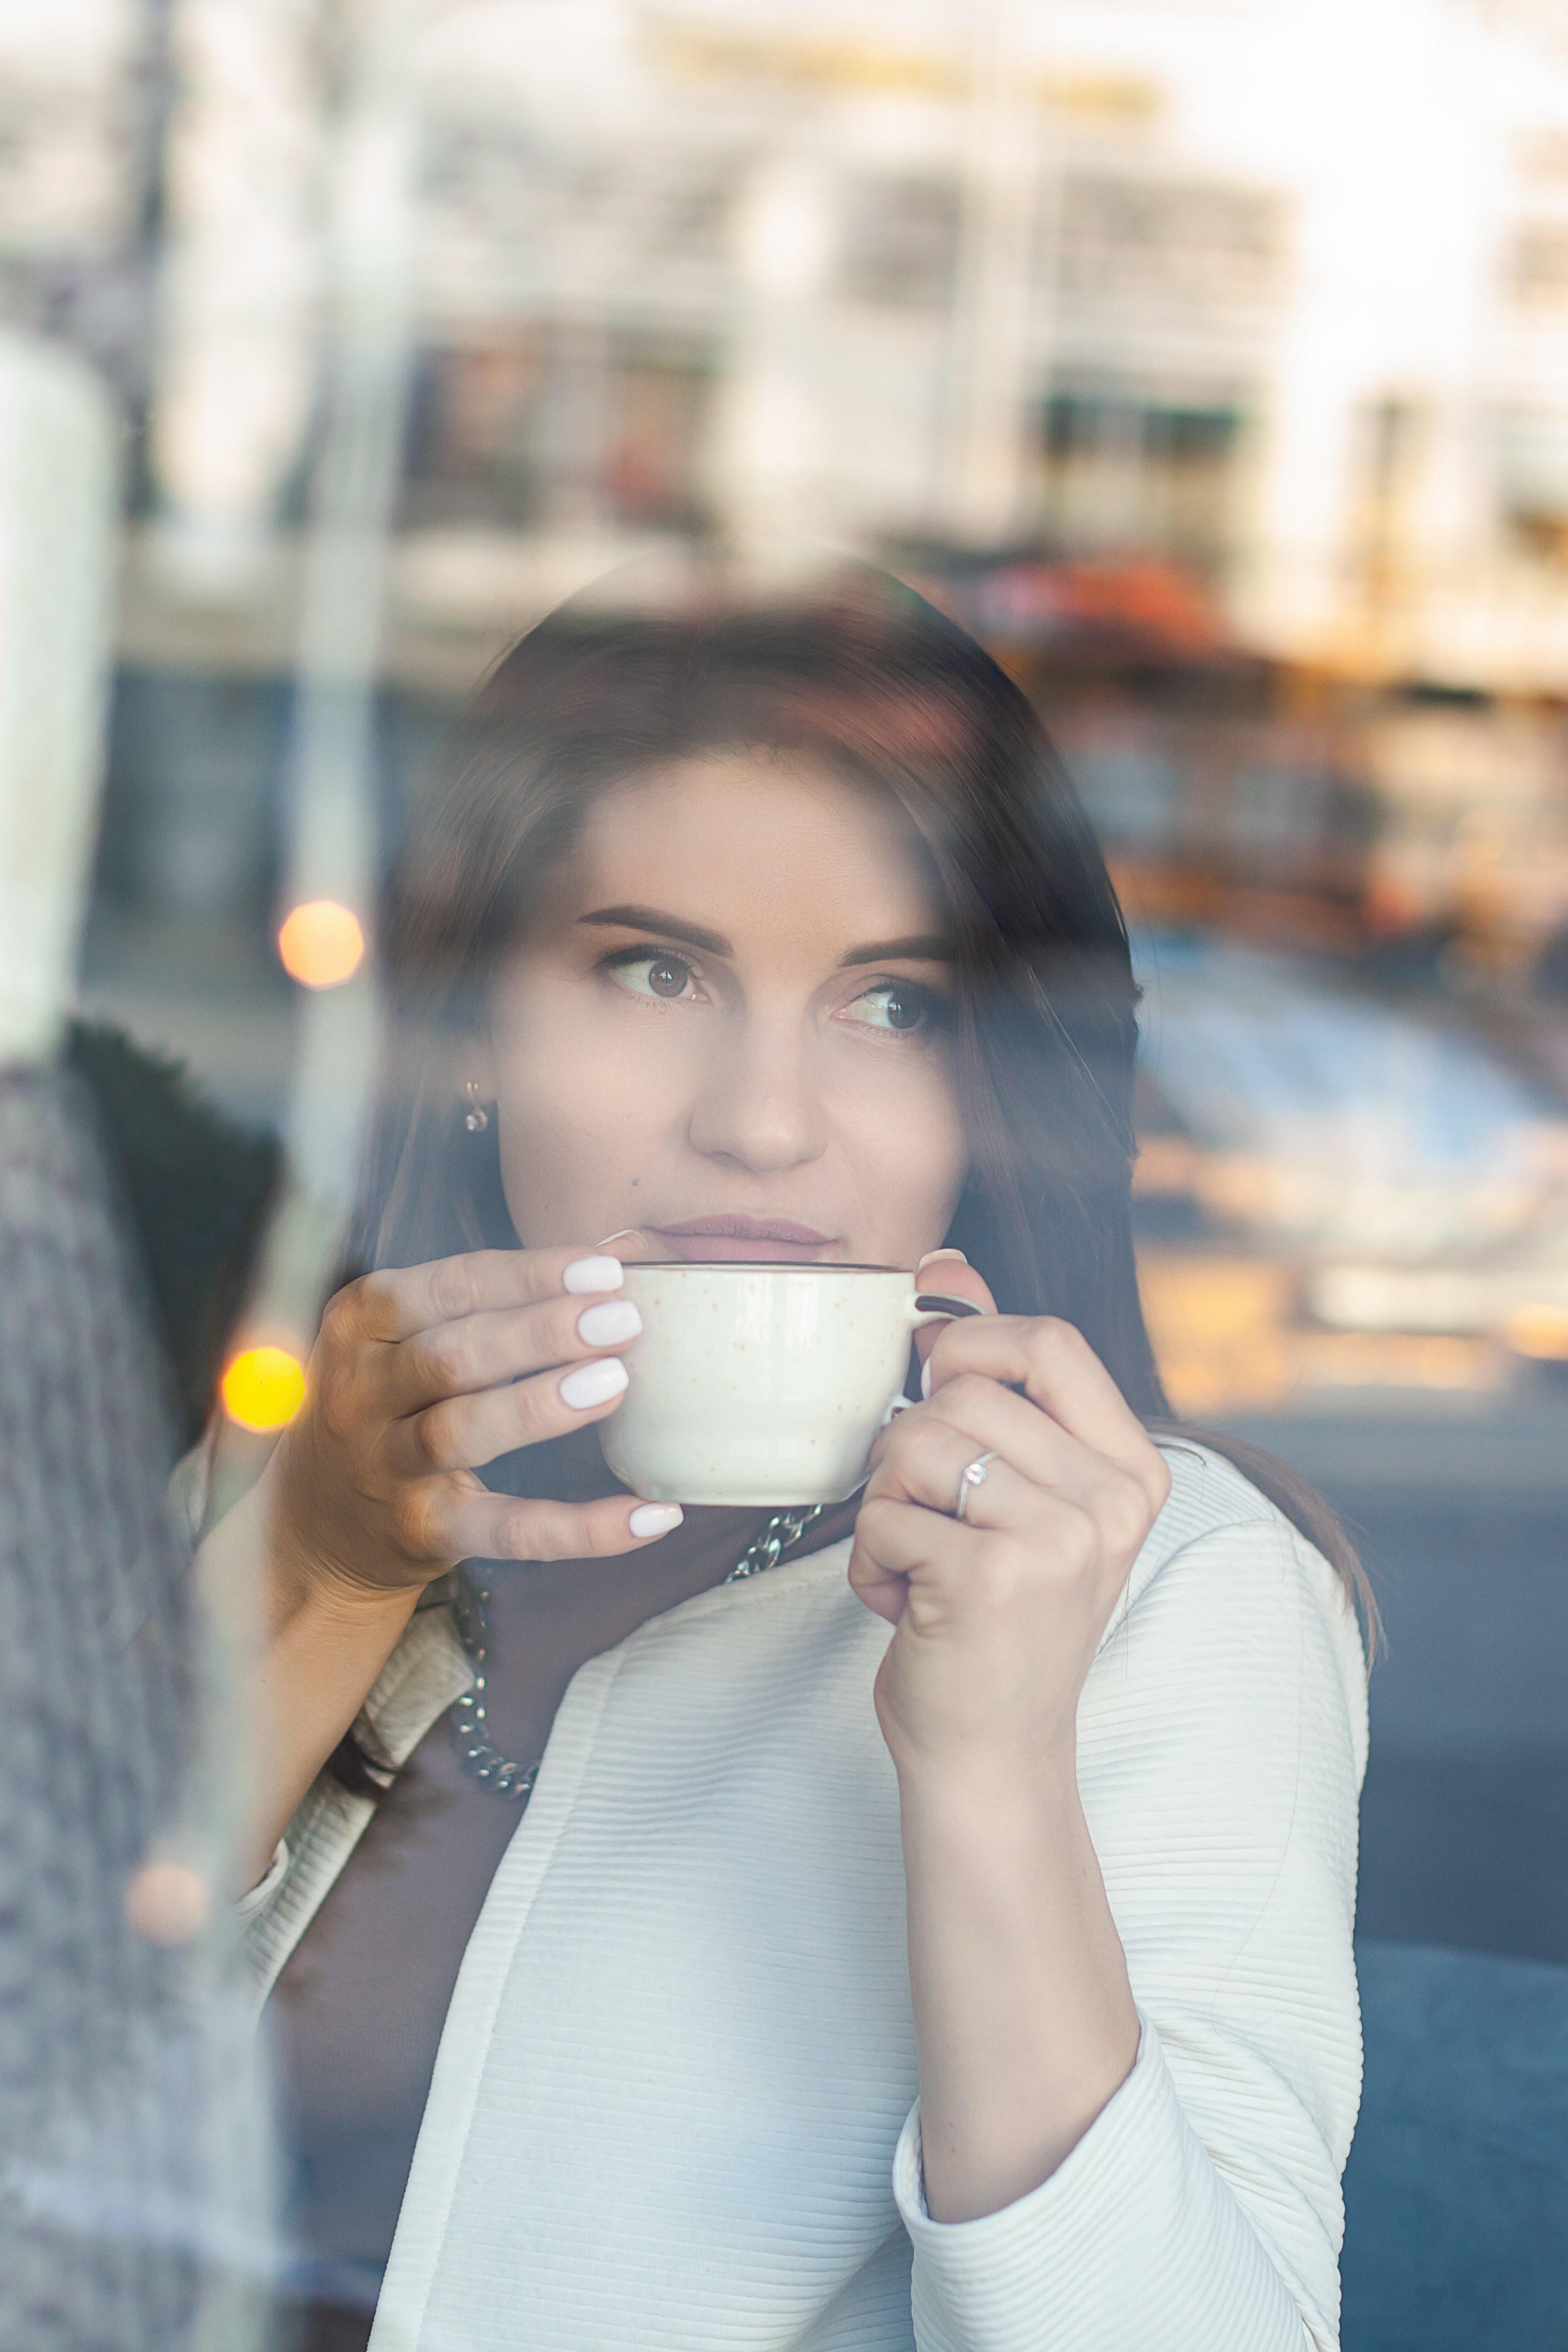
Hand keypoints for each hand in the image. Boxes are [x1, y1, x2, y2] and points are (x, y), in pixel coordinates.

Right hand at [265, 1244, 674, 1605]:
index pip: (449, 1287)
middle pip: (451, 1356)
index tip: (604, 1270)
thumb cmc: (387, 1403)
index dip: (529, 1276)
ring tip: (616, 1382)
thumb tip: (616, 1257)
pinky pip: (510, 1530)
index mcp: (359, 1324)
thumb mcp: (400, 1339)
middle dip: (539, 1332)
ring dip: (540, 1406)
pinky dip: (584, 1529)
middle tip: (621, 1318)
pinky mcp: (422, 1533)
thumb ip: (483, 1302)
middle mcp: (360, 1392)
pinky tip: (651, 1516)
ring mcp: (386, 1467)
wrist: (313, 1522)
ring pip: (461, 1432)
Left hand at [848, 1282, 1170, 1786]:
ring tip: (919, 1561)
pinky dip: (870, 1564)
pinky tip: (908, 1608)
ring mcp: (1058, 1540)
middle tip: (928, 1517)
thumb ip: (996, 1379)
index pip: (1049, 1339)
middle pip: (963, 1391)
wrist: (993, 1755)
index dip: (971, 1345)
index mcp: (1132, 1469)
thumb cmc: (995, 1618)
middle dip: (911, 1449)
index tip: (938, 1394)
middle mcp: (1111, 1501)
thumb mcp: (1020, 1494)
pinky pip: (883, 1517)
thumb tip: (946, 1263)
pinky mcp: (990, 1579)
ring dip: (887, 1506)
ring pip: (914, 1445)